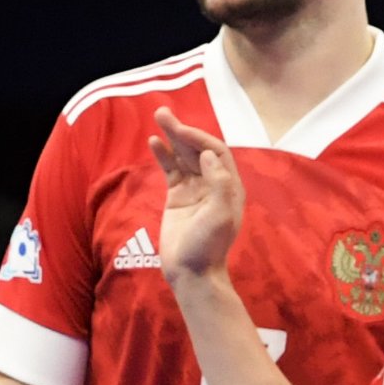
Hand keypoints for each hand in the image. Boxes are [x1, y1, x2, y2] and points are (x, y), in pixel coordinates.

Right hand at [144, 109, 248, 279]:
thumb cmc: (209, 246)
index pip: (215, 152)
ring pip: (182, 156)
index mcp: (229, 185)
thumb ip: (217, 182)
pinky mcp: (177, 197)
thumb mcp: (220, 214)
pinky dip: (163, 155)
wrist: (191, 272)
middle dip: (181, 131)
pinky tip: (154, 142)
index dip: (198, 138)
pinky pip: (170, 170)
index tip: (180, 131)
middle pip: (197, 149)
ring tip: (157, 117)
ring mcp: (194, 189)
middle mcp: (213, 183)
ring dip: (171, 137)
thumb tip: (206, 154)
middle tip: (162, 112)